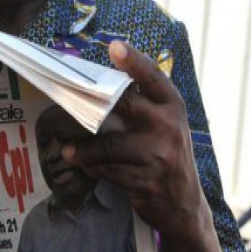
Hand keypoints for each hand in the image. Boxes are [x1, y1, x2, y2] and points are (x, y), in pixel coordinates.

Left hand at [62, 41, 209, 241]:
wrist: (184, 205)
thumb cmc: (164, 155)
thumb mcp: (163, 126)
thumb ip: (142, 105)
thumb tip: (97, 85)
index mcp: (172, 106)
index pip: (153, 77)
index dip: (134, 61)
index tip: (114, 46)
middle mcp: (169, 126)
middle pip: (124, 106)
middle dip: (92, 106)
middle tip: (66, 104)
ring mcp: (160, 155)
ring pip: (109, 146)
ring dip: (83, 150)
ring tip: (68, 151)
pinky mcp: (148, 180)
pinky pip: (109, 170)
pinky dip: (93, 168)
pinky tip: (86, 167)